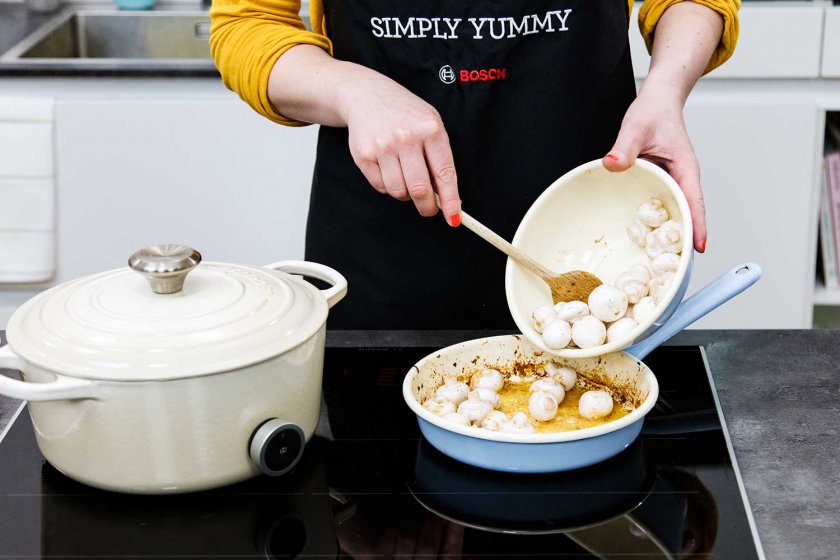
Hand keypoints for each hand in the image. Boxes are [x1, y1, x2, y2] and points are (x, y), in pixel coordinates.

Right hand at [339, 72, 461, 224]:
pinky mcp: (364, 155)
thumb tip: (446, 197)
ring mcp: (383, 146)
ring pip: (399, 192)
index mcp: (431, 129)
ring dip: (406, 194)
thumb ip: (440, 158)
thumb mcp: (430, 125)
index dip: (451, 200)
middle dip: (427, 206)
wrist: (367, 95)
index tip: (454, 219)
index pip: (444, 173)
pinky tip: (389, 169)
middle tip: (429, 208)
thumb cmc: (406, 115)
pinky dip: (388, 186)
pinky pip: (381, 187)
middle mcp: (406, 137)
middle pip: (420, 189)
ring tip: (406, 178)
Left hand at [602, 81, 705, 252]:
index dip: (697, 226)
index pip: (694, 201)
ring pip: (674, 212)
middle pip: (687, 214)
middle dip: (683, 240)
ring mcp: (672, 182)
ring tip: (661, 262)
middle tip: (675, 266)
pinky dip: (655, 222)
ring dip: (669, 234)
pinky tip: (643, 238)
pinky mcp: (660, 184)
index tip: (697, 248)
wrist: (658, 101)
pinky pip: (660, 206)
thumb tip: (613, 164)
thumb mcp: (636, 127)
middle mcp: (682, 179)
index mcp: (685, 168)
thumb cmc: (653, 111)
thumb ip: (624, 147)